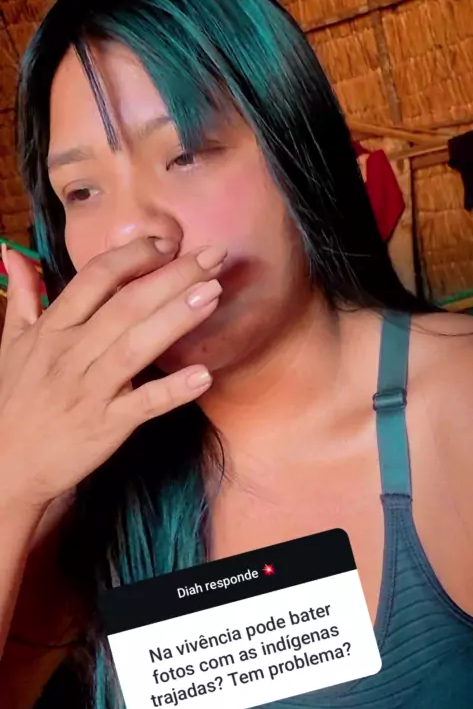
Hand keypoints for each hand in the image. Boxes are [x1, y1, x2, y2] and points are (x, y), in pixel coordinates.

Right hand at [0, 238, 224, 514]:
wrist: (6, 465)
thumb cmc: (14, 399)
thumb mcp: (10, 342)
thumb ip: (22, 293)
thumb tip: (10, 250)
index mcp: (52, 329)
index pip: (96, 279)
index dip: (134, 257)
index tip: (169, 243)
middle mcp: (71, 354)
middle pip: (126, 305)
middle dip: (172, 277)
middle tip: (213, 257)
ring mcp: (90, 390)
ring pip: (136, 347)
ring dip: (177, 318)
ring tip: (214, 294)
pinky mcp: (106, 426)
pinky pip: (143, 404)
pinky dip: (172, 390)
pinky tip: (203, 374)